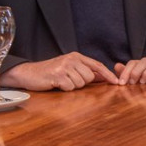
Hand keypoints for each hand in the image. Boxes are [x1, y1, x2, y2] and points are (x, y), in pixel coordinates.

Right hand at [2, 52, 118, 90]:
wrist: (28, 73)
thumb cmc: (50, 72)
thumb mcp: (69, 68)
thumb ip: (85, 71)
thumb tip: (104, 77)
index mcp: (76, 56)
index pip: (97, 65)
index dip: (108, 74)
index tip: (117, 82)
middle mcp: (72, 59)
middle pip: (89, 77)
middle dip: (81, 83)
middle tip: (68, 80)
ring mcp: (64, 67)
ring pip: (80, 83)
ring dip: (72, 86)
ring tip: (61, 81)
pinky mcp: (57, 75)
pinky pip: (70, 87)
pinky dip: (65, 89)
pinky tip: (56, 84)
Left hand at [114, 58, 145, 84]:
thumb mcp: (134, 82)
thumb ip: (126, 74)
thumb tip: (117, 65)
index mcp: (143, 65)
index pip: (133, 62)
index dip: (126, 71)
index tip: (121, 83)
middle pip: (145, 61)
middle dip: (136, 71)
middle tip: (132, 83)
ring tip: (143, 82)